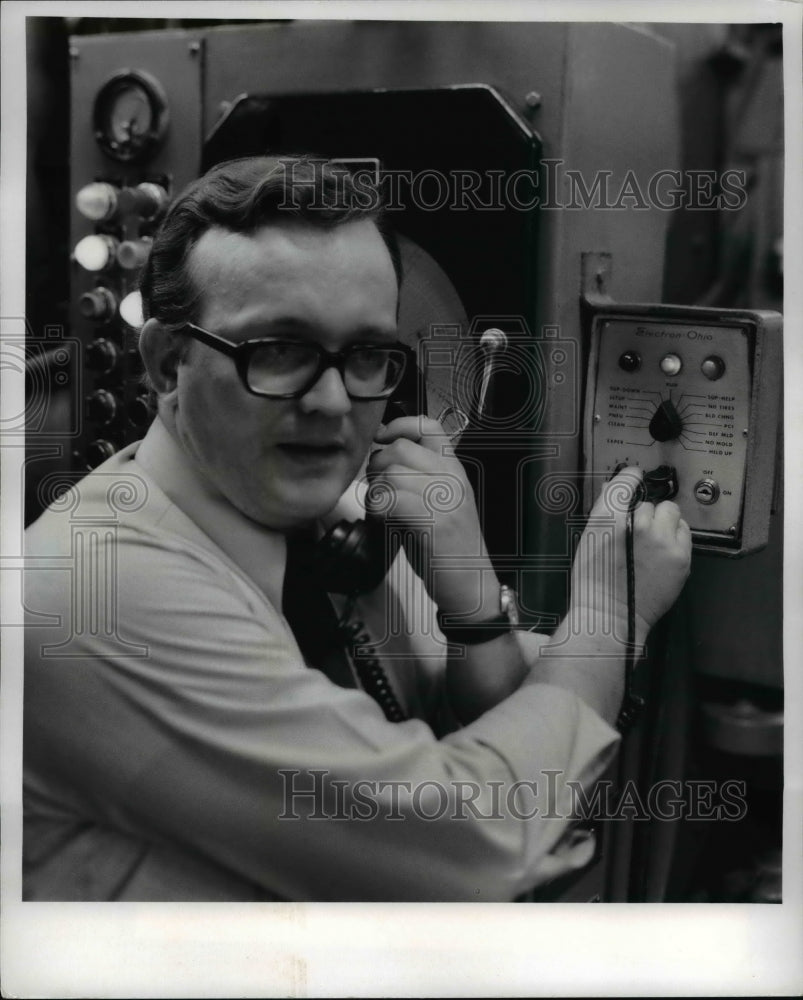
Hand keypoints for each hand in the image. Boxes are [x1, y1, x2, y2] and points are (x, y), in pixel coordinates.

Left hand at [367, 416, 497, 615]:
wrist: (471, 585)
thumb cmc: (447, 548)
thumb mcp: (437, 503)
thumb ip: (415, 479)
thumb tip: (378, 464)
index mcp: (455, 469)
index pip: (428, 425)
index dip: (399, 425)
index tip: (381, 439)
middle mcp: (454, 478)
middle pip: (401, 449)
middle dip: (378, 466)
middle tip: (377, 489)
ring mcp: (446, 500)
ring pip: (392, 474)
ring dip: (376, 491)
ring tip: (380, 510)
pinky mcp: (435, 523)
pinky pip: (393, 500)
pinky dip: (379, 509)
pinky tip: (382, 520)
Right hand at [571, 467, 691, 642]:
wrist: (610, 615)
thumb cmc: (595, 582)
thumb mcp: (589, 540)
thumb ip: (604, 512)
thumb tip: (613, 490)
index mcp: (610, 520)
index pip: (625, 482)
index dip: (630, 477)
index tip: (632, 476)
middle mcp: (639, 526)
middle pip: (650, 502)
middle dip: (645, 513)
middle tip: (637, 531)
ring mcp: (663, 542)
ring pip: (671, 514)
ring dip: (664, 523)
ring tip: (652, 542)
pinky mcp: (680, 557)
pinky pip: (684, 533)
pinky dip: (675, 539)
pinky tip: (661, 553)